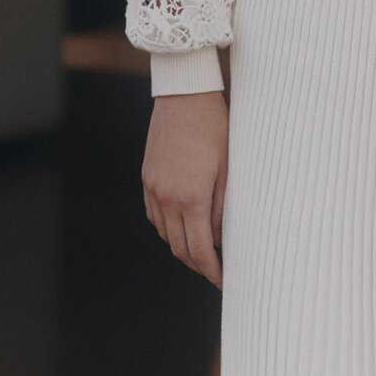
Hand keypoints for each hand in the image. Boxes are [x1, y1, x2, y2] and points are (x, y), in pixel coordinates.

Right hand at [142, 89, 227, 288]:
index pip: (199, 250)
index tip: (222, 280)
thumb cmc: (214, 127)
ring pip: (164, 233)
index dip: (210, 270)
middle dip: (196, 264)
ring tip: (200, 248)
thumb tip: (217, 238)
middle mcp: (167, 197)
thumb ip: (222, 207)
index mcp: (192, 197)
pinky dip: (167, 227)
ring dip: (181, 246)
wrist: (185, 95)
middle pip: (178, 248)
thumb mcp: (228, 168)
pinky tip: (181, 224)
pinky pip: (154, 214)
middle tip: (213, 269)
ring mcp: (153, 187)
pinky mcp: (147, 177)